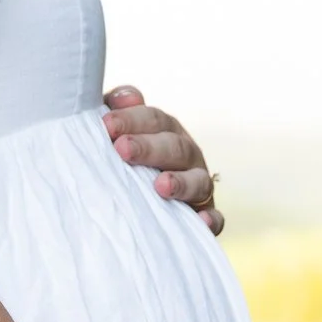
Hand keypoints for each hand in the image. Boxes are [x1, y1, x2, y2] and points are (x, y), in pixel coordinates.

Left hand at [103, 86, 223, 235]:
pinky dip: (210, 220)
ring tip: (161, 186)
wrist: (134, 206)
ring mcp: (198, 184)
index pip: (153, 120)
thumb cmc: (121, 161)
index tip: (107, 125)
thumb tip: (123, 98)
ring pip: (197, 180)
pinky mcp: (204, 215)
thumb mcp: (115, 134)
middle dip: (148, 147)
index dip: (131, 119)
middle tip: (123, 149)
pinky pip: (214, 218)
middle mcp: (185, 153)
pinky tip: (201, 222)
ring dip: (181, 183)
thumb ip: (116, 112)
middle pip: (173, 146)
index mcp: (165, 131)